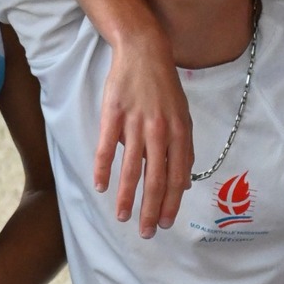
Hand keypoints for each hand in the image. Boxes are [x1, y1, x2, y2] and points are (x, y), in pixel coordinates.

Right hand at [95, 36, 193, 236]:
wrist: (144, 51)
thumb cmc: (164, 87)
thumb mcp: (182, 116)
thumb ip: (182, 149)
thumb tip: (183, 183)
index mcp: (179, 132)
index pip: (177, 176)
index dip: (172, 202)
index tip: (166, 222)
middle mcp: (160, 131)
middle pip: (157, 179)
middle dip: (152, 209)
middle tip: (147, 232)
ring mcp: (136, 123)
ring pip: (132, 169)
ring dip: (127, 197)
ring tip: (123, 217)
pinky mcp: (113, 114)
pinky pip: (107, 148)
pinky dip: (103, 169)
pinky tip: (100, 186)